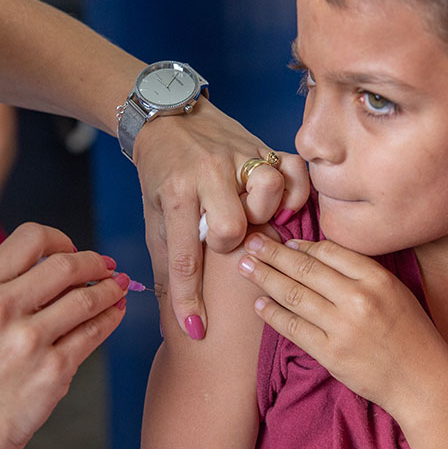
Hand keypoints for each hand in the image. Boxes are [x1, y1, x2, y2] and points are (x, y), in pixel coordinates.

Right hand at [0, 223, 127, 448]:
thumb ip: (6, 288)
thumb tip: (60, 265)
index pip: (32, 238)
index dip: (62, 240)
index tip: (73, 250)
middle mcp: (2, 307)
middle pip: (67, 264)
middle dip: (96, 263)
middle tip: (108, 267)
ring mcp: (29, 339)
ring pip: (88, 299)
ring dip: (111, 289)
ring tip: (119, 287)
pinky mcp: (53, 369)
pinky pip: (94, 333)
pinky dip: (111, 318)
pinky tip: (115, 313)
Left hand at [135, 99, 309, 339]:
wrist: (168, 118)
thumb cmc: (161, 175)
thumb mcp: (154, 216)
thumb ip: (168, 260)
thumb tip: (178, 314)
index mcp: (175, 193)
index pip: (183, 257)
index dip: (189, 300)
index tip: (196, 330)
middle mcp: (207, 172)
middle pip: (231, 227)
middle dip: (229, 244)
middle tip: (223, 239)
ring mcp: (238, 156)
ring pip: (267, 190)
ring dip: (262, 213)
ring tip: (252, 217)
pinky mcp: (261, 145)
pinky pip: (292, 169)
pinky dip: (293, 191)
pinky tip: (280, 205)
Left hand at [236, 233, 447, 416]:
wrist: (423, 382)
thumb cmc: (410, 335)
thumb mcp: (395, 292)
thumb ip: (360, 273)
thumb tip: (316, 254)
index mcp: (377, 279)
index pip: (329, 252)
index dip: (300, 245)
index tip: (282, 241)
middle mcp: (359, 299)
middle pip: (305, 269)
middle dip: (272, 254)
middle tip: (251, 243)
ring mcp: (343, 328)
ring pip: (293, 295)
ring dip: (265, 279)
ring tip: (244, 268)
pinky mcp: (331, 354)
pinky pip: (293, 328)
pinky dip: (272, 313)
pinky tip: (259, 303)